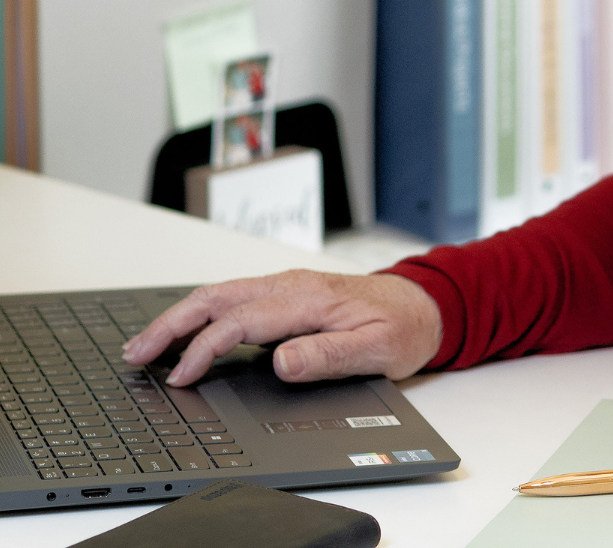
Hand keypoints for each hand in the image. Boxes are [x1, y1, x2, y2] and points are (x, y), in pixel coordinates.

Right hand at [120, 270, 442, 385]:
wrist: (425, 304)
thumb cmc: (402, 326)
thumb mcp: (375, 349)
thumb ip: (327, 355)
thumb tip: (280, 361)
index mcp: (309, 298)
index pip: (242, 321)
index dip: (204, 348)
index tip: (180, 377)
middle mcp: (293, 285)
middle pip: (218, 297)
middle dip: (172, 323)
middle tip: (137, 353)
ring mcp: (288, 286)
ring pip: (222, 294)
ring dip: (181, 317)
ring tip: (148, 345)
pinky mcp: (288, 293)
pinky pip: (236, 298)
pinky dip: (202, 314)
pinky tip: (188, 333)